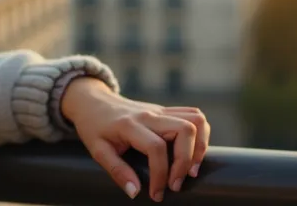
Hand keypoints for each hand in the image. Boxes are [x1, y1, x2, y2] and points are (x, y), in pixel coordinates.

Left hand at [60, 77, 210, 201]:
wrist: (95, 103)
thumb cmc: (94, 128)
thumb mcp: (98, 151)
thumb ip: (117, 171)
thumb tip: (135, 192)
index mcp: (131, 125)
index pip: (156, 147)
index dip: (160, 174)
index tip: (156, 194)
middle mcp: (150, 114)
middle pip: (185, 129)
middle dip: (186, 160)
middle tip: (176, 183)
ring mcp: (161, 110)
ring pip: (196, 119)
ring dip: (200, 146)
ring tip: (191, 169)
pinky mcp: (167, 111)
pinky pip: (194, 115)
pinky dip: (201, 134)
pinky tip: (193, 153)